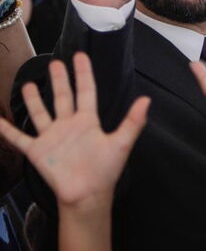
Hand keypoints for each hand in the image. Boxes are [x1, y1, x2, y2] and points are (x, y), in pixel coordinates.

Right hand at [0, 53, 148, 208]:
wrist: (87, 195)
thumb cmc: (106, 171)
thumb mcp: (121, 143)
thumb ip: (133, 121)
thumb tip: (147, 99)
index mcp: (88, 122)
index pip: (86, 91)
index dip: (83, 73)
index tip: (80, 56)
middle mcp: (69, 125)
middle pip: (63, 97)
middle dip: (59, 80)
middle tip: (54, 62)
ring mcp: (52, 137)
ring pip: (40, 113)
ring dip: (34, 99)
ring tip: (28, 84)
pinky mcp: (38, 151)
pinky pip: (18, 138)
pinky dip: (6, 130)